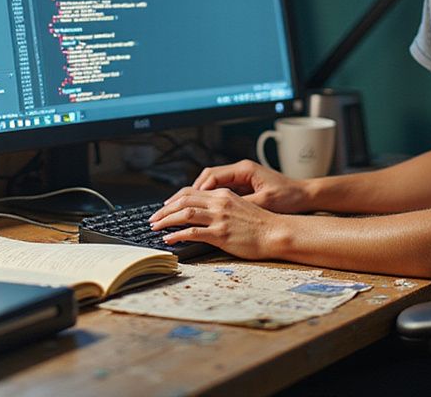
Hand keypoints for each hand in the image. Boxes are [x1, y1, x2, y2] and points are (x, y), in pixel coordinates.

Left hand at [149, 188, 282, 259]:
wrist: (277, 233)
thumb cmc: (261, 224)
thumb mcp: (240, 207)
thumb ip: (222, 207)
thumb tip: (205, 214)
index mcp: (223, 195)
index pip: (191, 192)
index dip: (174, 199)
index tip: (164, 207)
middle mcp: (219, 203)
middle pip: (183, 200)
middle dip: (164, 209)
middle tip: (153, 218)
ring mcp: (219, 218)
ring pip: (184, 213)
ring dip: (166, 220)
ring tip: (155, 227)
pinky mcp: (221, 234)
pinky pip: (192, 232)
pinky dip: (177, 234)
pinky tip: (169, 239)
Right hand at [190, 159, 313, 213]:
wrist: (304, 195)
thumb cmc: (288, 196)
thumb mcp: (265, 201)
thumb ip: (244, 203)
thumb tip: (223, 210)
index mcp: (244, 170)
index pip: (213, 176)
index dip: (198, 189)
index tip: (187, 202)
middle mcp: (241, 170)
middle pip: (207, 178)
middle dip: (191, 191)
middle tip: (175, 205)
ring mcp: (241, 178)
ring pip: (212, 184)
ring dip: (198, 195)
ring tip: (182, 209)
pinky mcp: (243, 186)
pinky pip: (220, 190)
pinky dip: (209, 199)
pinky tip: (202, 211)